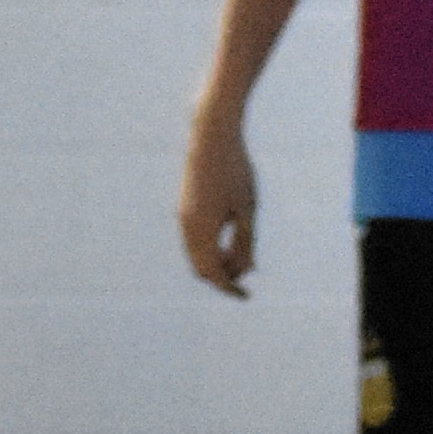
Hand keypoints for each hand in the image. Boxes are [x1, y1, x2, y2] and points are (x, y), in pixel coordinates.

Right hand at [179, 117, 260, 297]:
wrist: (211, 136)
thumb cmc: (235, 170)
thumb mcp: (248, 209)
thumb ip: (246, 242)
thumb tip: (248, 270)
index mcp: (202, 230)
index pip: (213, 273)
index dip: (230, 288)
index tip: (246, 297)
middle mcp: (187, 227)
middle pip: (201, 268)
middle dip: (223, 275)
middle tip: (248, 268)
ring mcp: (183, 217)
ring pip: (196, 254)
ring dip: (216, 260)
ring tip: (241, 250)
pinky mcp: (185, 208)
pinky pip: (194, 240)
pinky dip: (210, 246)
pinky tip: (230, 233)